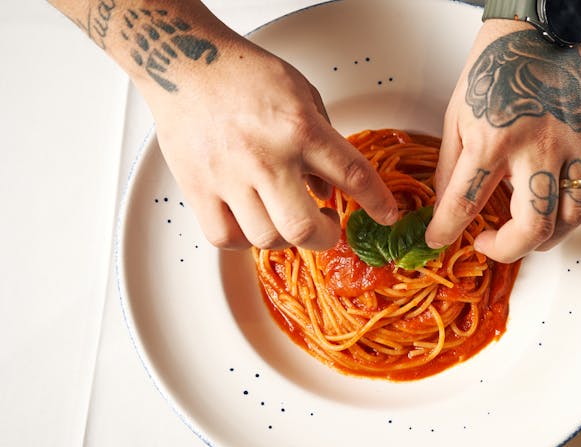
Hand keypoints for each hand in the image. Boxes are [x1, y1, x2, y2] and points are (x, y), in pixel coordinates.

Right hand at [142, 36, 398, 249]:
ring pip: (265, 238)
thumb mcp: (301, 95)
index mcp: (299, 129)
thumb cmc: (242, 74)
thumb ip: (322, 141)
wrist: (182, 62)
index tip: (386, 215)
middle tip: (325, 226)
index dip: (376, 202)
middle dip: (324, 236)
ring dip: (284, 236)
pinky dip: (243, 239)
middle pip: (303, 228)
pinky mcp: (198, 188)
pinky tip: (250, 222)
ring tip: (283, 218)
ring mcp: (229, 177)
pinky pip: (226, 238)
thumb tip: (327, 189)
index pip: (353, 175)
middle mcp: (265, 157)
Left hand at [426, 20, 580, 262]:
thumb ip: (451, 168)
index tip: (439, 239)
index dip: (446, 231)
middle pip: (533, 227)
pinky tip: (562, 202)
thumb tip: (446, 209)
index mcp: (493, 141)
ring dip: (547, 237)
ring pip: (574, 217)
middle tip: (490, 243)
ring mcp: (574, 146)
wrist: (534, 33)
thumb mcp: (456, 118)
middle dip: (507, 250)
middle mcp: (538, 148)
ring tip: (525, 230)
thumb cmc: (493, 71)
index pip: (465, 204)